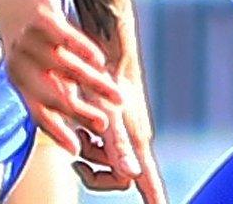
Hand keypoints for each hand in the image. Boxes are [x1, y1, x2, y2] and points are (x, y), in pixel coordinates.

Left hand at [0, 0, 124, 150]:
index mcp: (15, 73)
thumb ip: (48, 75)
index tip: (76, 151)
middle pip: (52, 96)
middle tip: (105, 125)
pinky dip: (85, 51)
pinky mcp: (39, 17)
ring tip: (117, 95)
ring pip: (66, 70)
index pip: (35, 111)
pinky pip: (66, 39)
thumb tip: (72, 106)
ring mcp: (27, 38)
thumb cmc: (25, 13)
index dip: (56, 131)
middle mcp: (18, 59)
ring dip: (94, 85)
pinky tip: (102, 59)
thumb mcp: (29, 49)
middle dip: (81, 113)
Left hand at [72, 68, 164, 201]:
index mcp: (136, 145)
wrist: (109, 45)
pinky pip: (101, 141)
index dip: (156, 201)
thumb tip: (133, 175)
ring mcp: (125, 130)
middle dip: (95, 173)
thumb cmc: (108, 78)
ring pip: (105, 158)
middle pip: (117, 177)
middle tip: (76, 160)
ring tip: (78, 130)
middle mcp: (134, 141)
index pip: (150, 183)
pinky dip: (88, 137)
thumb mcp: (108, 114)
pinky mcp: (115, 119)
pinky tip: (78, 121)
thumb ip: (119, 146)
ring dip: (88, 151)